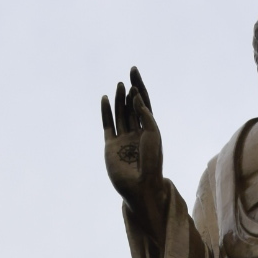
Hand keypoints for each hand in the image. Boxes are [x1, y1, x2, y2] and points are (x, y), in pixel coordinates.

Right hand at [101, 67, 166, 242]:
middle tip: (126, 80)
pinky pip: (108, 125)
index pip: (144, 105)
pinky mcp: (111, 146)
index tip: (134, 73)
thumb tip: (135, 97)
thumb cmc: (152, 161)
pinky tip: (104, 99)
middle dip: (128, 94)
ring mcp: (122, 140)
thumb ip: (144, 114)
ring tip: (118, 86)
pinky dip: (106, 112)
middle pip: (131, 109)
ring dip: (118, 101)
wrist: (140, 184)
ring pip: (120, 115)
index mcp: (149, 130)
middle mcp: (135, 133)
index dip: (139, 89)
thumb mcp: (153, 133)